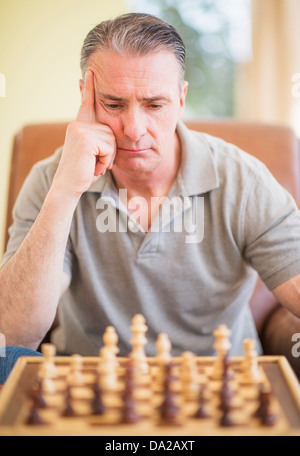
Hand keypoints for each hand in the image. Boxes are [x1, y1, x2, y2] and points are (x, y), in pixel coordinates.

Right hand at [52, 70, 115, 197]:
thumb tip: (109, 130)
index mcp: (79, 125)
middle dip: (109, 151)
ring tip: (93, 164)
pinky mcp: (86, 139)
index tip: (90, 70)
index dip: (89, 87)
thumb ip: (98, 138)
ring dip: (108, 157)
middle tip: (95, 162)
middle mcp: (78, 124)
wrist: (68, 185)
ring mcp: (81, 130)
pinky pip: (109, 148)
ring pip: (112, 140)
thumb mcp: (92, 152)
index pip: (86, 102)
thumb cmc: (82, 171)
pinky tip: (94, 166)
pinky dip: (106, 161)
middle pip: (111, 130)